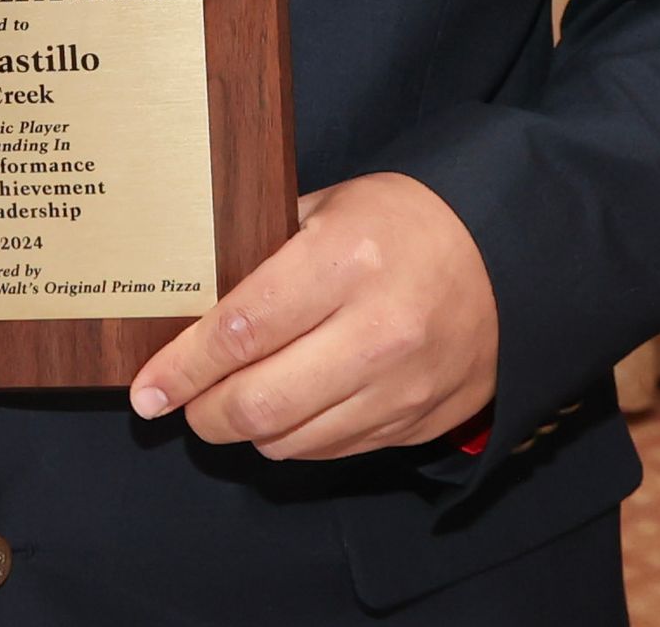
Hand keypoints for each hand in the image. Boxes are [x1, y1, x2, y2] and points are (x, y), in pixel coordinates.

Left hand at [126, 173, 496, 461]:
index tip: (149, 388)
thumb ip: (268, 247)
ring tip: (229, 404)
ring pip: (292, 440)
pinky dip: (296, 440)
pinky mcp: (417, 423)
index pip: (243, 329)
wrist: (510, 256)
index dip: (184, 366)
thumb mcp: (334, 206)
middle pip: (260, 402)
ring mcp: (400, 387)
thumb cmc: (408, 220)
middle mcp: (374, 333)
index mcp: (345, 262)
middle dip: (205, 412)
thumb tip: (199, 293)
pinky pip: (334, 452)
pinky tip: (285, 412)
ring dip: (247, 430)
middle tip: (180, 402)